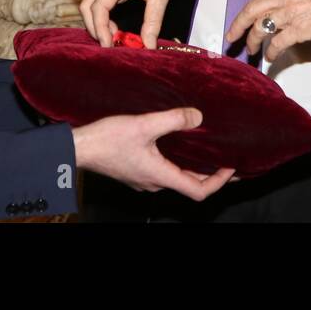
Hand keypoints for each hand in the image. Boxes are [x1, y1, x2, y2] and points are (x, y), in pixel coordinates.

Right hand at [72, 107, 235, 199]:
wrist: (78, 148)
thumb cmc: (107, 139)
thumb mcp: (144, 125)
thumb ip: (173, 120)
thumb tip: (198, 117)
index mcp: (161, 176)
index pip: (199, 191)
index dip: (220, 181)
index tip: (232, 166)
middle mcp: (155, 183)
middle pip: (191, 185)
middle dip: (212, 174)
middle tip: (228, 159)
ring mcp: (144, 179)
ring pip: (177, 177)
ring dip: (195, 168)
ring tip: (208, 150)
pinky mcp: (136, 171)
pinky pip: (165, 171)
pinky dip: (179, 162)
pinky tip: (180, 145)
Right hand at [80, 0, 194, 47]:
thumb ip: (153, 22)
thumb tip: (148, 45)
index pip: (99, 7)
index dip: (100, 28)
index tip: (108, 44)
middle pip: (87, 5)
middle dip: (93, 27)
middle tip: (108, 44)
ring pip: (91, 3)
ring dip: (97, 22)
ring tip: (113, 38)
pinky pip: (101, 1)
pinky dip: (103, 16)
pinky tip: (115, 28)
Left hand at [226, 0, 310, 63]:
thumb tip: (285, 5)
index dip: (247, 11)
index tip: (239, 21)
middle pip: (251, 10)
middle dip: (238, 25)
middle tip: (231, 38)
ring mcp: (291, 13)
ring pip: (260, 27)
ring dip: (253, 41)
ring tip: (251, 51)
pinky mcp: (299, 29)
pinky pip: (278, 42)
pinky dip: (271, 51)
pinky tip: (270, 58)